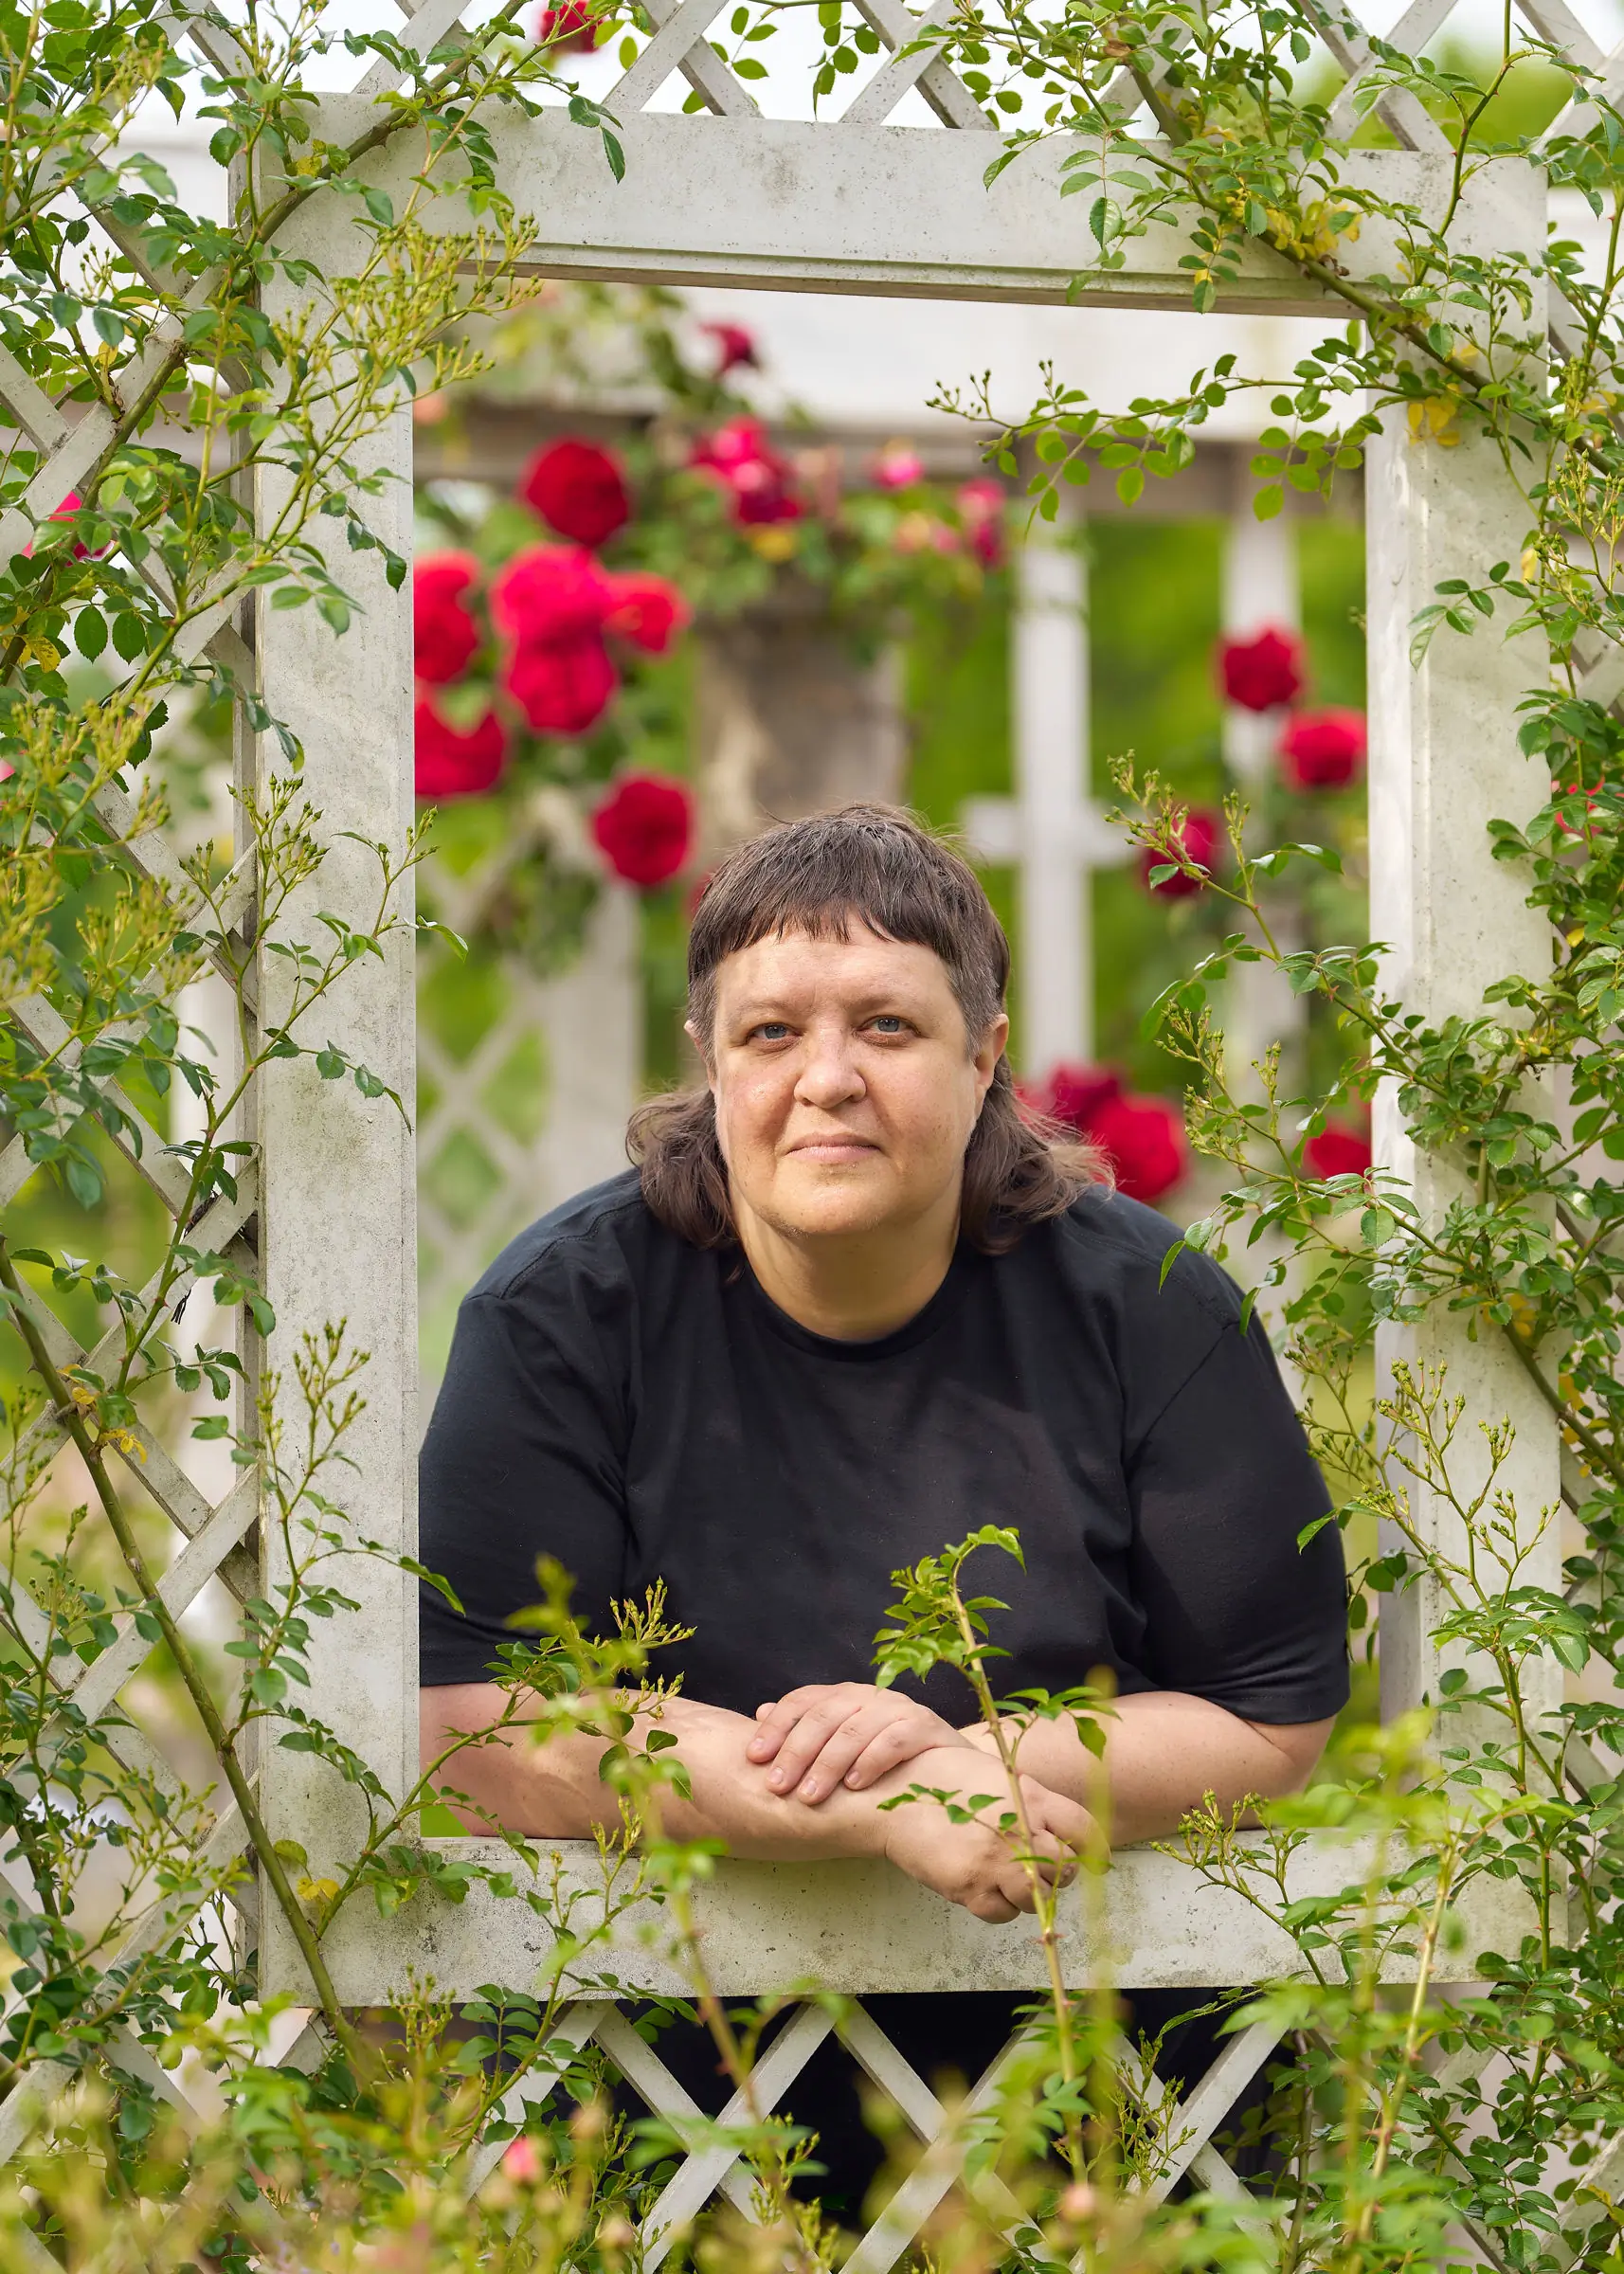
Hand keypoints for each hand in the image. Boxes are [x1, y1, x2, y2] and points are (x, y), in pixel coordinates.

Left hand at [747, 1682, 973, 1803]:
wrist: (952, 1773)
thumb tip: (759, 1712)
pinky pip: (895, 1739)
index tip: (753, 1758)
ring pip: (855, 1728)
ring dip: (827, 1764)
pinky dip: (871, 1760)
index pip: (803, 1701)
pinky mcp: (927, 1727)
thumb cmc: (887, 1763)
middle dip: (795, 1752)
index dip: (776, 1727)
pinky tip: (855, 1785)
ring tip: (809, 1796)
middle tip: (777, 1787)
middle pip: (824, 1716)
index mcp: (845, 1696)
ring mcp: (900, 1708)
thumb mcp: (842, 1747)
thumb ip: (805, 1730)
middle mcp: (870, 1696)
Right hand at [874, 1746, 1091, 1923]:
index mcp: (1030, 1796)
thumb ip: (1032, 1800)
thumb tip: (1061, 1831)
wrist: (894, 1797)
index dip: (1094, 1850)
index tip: (1096, 1861)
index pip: (1082, 1829)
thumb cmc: (945, 1779)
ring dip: (1032, 1891)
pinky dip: (1002, 1905)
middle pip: (1064, 1868)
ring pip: (1038, 1897)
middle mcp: (1018, 1831)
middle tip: (1045, 1867)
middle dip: (1059, 1872)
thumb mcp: (997, 1775)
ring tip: (1012, 1874)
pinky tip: (988, 1884)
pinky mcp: (970, 1889)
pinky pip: (1004, 1913)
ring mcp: (994, 1863)